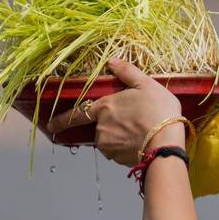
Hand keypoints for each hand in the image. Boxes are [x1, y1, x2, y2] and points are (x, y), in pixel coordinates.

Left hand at [46, 58, 182, 166]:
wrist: (167, 143)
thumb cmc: (159, 112)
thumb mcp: (146, 84)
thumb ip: (127, 72)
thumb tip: (112, 61)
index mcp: (104, 107)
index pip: (76, 114)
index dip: (62, 120)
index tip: (51, 125)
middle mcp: (101, 128)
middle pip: (100, 126)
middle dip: (112, 125)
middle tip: (133, 120)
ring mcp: (108, 146)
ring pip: (109, 140)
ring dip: (119, 136)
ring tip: (141, 130)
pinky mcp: (118, 159)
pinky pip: (118, 152)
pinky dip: (126, 147)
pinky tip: (142, 142)